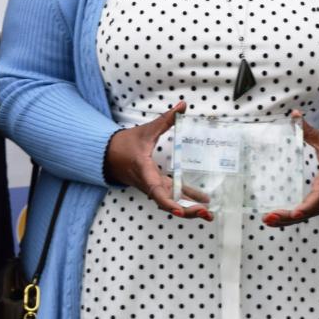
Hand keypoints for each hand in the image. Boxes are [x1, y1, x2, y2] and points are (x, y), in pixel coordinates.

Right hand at [105, 101, 211, 220]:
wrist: (110, 156)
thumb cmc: (126, 144)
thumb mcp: (147, 130)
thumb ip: (166, 119)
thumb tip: (183, 105)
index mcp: (144, 171)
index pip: (155, 190)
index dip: (168, 202)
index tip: (179, 211)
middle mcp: (149, 184)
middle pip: (168, 203)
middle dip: (187, 211)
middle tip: (206, 213)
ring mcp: (154, 187)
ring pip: (172, 202)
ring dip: (189, 209)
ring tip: (209, 214)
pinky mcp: (157, 186)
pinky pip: (173, 196)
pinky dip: (187, 200)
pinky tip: (204, 201)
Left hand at [263, 113, 318, 227]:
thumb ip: (308, 131)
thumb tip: (294, 114)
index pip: (318, 198)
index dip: (306, 207)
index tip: (295, 213)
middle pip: (307, 212)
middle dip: (288, 217)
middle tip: (268, 217)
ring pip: (305, 216)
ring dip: (286, 221)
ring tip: (267, 220)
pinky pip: (305, 215)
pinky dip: (290, 219)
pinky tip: (274, 220)